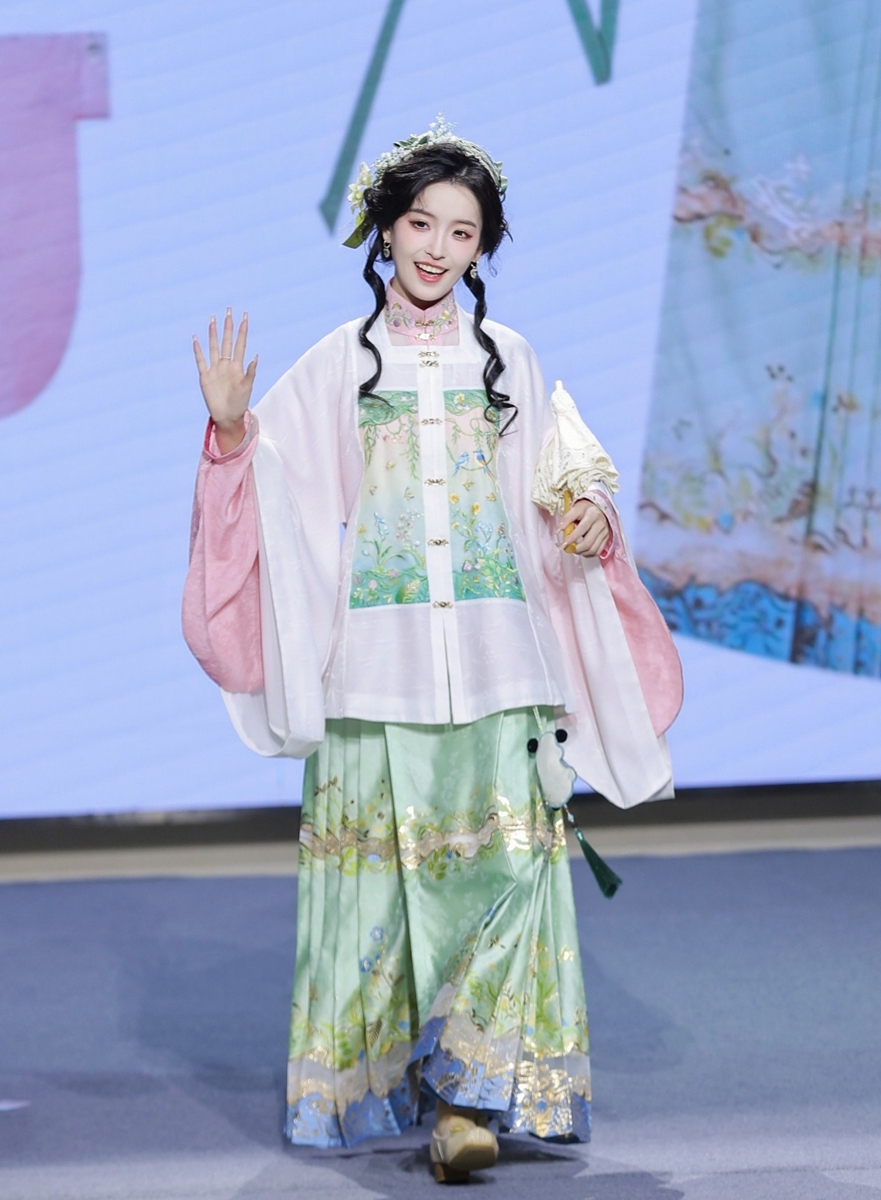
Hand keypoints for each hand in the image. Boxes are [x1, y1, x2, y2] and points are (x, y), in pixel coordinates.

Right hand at [193, 308, 256, 452]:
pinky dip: (198, 350)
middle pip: (227, 341)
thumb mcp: (247, 387)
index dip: (242, 330)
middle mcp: (226, 365)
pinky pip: (200, 361)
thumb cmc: (240, 403)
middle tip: (229, 310)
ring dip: (213, 334)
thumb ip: (250, 372)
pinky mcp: (205, 377)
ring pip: (213, 347)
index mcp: (238, 366)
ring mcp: (215, 369)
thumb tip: (256, 356)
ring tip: (213, 319)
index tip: (245, 317)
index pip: (240, 344)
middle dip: (228, 326)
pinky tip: (196, 339)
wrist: (228, 416)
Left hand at [559, 498, 610, 556]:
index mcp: (592, 515)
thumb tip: (558, 531)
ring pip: (592, 549)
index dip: (572, 537)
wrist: (599, 509)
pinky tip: (581, 550)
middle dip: (575, 548)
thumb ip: (566, 518)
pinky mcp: (606, 539)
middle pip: (588, 543)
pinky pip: (597, 552)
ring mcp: (605, 533)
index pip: (582, 528)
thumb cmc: (585, 510)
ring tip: (572, 548)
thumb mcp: (575, 509)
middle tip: (566, 548)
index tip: (563, 543)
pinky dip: (587, 554)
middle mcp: (601, 524)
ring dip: (580, 552)